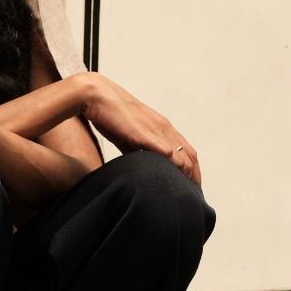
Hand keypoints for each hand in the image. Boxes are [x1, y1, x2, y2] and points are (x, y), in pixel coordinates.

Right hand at [81, 73, 200, 183]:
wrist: (96, 96)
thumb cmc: (109, 114)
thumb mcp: (126, 136)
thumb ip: (135, 150)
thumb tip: (139, 165)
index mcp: (160, 126)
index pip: (185, 149)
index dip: (191, 168)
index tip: (190, 184)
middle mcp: (163, 126)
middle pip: (190, 154)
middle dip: (194, 175)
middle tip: (194, 193)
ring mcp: (155, 129)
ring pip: (182, 154)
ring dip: (187, 174)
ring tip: (187, 192)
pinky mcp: (144, 133)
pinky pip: (166, 150)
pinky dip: (174, 165)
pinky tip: (175, 177)